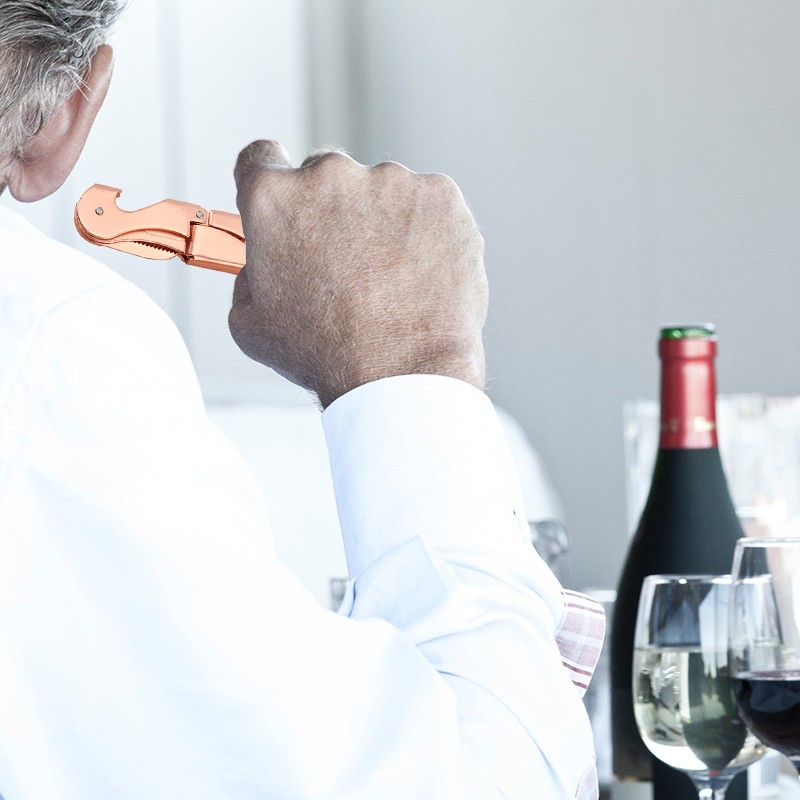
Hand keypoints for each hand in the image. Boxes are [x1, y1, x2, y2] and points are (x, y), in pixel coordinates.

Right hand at [229, 140, 487, 407]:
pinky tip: (419, 275)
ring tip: (389, 282)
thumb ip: (248, 273)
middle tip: (345, 266)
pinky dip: (424, 232)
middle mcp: (330, 175)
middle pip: (326, 177)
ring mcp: (391, 181)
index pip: (260, 158)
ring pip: (381, 192)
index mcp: (273, 198)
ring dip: (382, 223)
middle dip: (331, 212)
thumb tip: (264, 262)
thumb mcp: (250, 323)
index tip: (286, 200)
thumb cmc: (327, 355)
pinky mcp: (440, 195)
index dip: (269, 181)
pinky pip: (426, 205)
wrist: (401, 374)